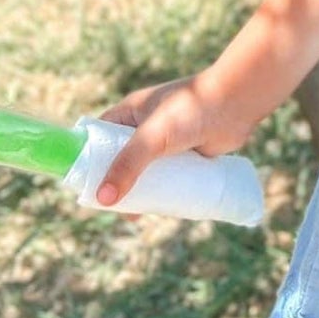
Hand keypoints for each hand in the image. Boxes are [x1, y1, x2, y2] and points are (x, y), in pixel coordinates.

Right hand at [92, 74, 252, 213]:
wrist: (236, 103)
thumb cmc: (190, 110)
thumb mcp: (153, 137)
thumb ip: (128, 165)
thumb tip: (104, 200)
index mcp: (130, 113)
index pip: (98, 137)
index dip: (88, 160)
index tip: (82, 187)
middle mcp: (145, 126)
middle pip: (121, 159)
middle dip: (115, 182)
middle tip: (110, 208)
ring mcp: (167, 140)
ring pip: (145, 171)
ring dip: (140, 190)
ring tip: (134, 214)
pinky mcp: (186, 152)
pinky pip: (167, 176)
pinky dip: (162, 191)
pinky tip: (160, 209)